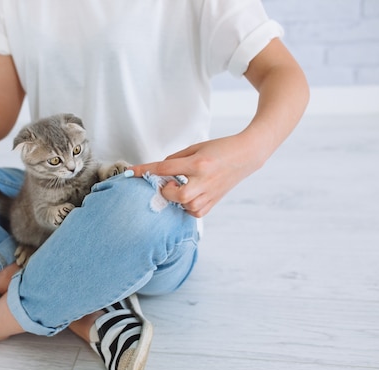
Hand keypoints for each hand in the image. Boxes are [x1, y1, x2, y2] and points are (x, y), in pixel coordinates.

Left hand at [126, 135, 260, 217]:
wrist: (247, 154)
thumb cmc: (220, 149)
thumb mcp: (196, 148)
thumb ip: (175, 160)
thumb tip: (159, 171)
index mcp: (198, 163)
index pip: (165, 168)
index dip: (145, 170)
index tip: (131, 172)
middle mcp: (205, 180)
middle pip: (177, 195)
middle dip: (166, 190)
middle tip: (168, 183)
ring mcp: (211, 193)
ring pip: (185, 206)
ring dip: (176, 198)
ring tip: (181, 187)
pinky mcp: (214, 201)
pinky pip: (195, 212)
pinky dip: (187, 206)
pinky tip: (189, 196)